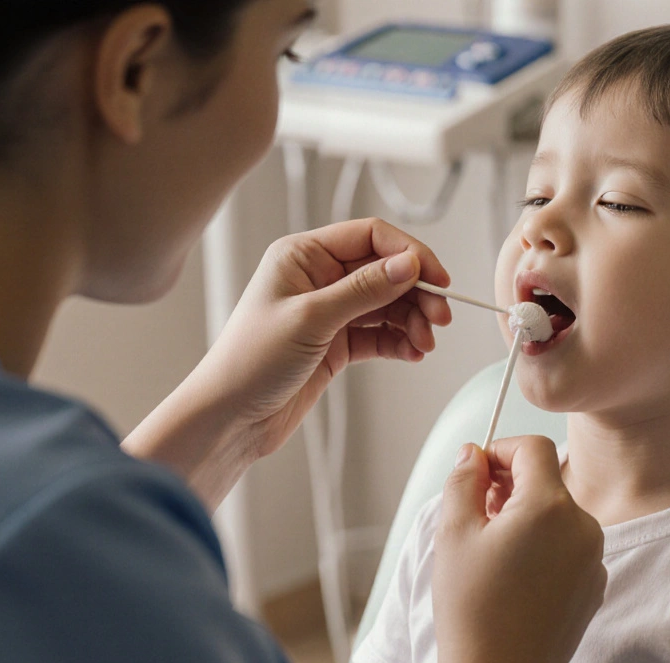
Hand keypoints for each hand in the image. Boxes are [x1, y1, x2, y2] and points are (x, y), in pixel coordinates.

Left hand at [124, 218, 449, 510]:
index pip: (370, 237)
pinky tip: (413, 352)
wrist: (230, 418)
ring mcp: (329, 311)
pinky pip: (379, 334)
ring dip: (412, 320)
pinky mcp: (336, 344)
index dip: (409, 254)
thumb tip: (409, 265)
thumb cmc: (249, 362)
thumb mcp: (312, 318)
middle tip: (440, 317)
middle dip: (416, 292)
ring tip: (426, 342)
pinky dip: (400, 341)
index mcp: (303, 255)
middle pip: (385, 271)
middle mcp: (317, 277)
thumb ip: (364, 290)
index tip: (436, 278)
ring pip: (387, 304)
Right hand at [432, 437, 606, 662]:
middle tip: (476, 513)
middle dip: (510, 487)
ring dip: (526, 518)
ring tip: (492, 550)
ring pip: (558, 515)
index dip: (501, 450)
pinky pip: (569, 547)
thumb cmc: (472, 608)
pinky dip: (544, 548)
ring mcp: (594, 558)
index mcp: (550, 506)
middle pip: (547, 481)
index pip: (534, 448)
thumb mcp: (453, 531)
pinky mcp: (593, 585)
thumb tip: (473, 454)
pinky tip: (515, 576)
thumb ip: (463, 479)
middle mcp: (583, 526)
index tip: (478, 472)